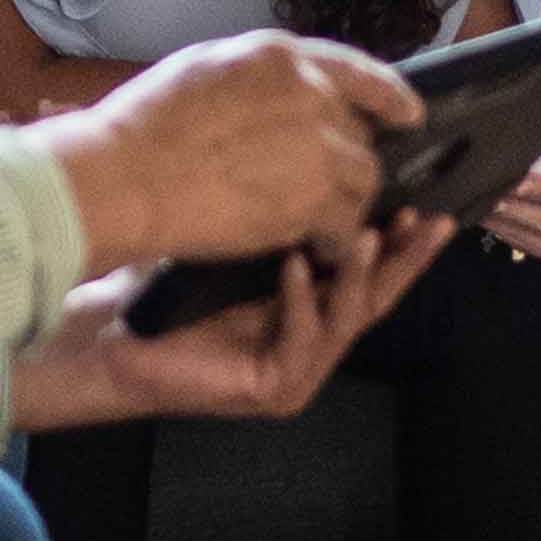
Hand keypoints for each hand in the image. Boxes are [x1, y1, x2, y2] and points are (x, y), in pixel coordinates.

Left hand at [12, 212, 451, 430]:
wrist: (107, 339)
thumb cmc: (159, 285)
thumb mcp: (230, 240)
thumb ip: (275, 217)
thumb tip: (310, 150)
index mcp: (307, 309)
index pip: (364, 270)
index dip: (400, 242)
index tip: (427, 203)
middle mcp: (312, 343)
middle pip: (374, 298)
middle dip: (406, 261)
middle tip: (433, 224)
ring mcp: (297, 372)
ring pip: (345, 320)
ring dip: (359, 275)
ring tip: (371, 235)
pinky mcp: (272, 390)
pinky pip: (300, 342)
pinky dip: (302, 302)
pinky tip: (296, 268)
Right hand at [35, 30, 415, 273]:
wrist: (122, 176)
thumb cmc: (140, 129)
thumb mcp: (203, 71)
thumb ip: (255, 78)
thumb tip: (280, 90)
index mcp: (280, 56)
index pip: (356, 70)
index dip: (388, 95)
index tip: (409, 114)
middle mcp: (310, 93)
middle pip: (357, 133)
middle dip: (345, 162)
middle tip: (322, 190)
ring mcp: (319, 146)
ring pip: (362, 178)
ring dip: (344, 203)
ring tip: (318, 223)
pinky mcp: (316, 199)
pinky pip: (346, 223)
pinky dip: (335, 241)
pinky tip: (315, 249)